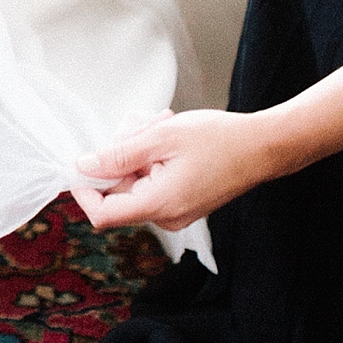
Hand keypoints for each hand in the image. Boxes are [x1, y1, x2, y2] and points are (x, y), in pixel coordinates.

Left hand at [74, 108, 276, 230]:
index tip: (81, 161)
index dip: (84, 190)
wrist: (262, 147)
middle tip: (139, 126)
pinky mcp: (185, 202)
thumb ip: (119, 154)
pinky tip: (168, 135)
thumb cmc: (217, 140)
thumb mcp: (160, 137)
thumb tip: (85, 165)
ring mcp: (177, 211)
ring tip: (159, 125)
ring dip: (138, 152)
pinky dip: (153, 158)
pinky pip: (153, 182)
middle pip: (119, 193)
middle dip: (120, 156)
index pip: (103, 214)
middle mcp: (167, 217)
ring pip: (136, 183)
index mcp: (159, 205)